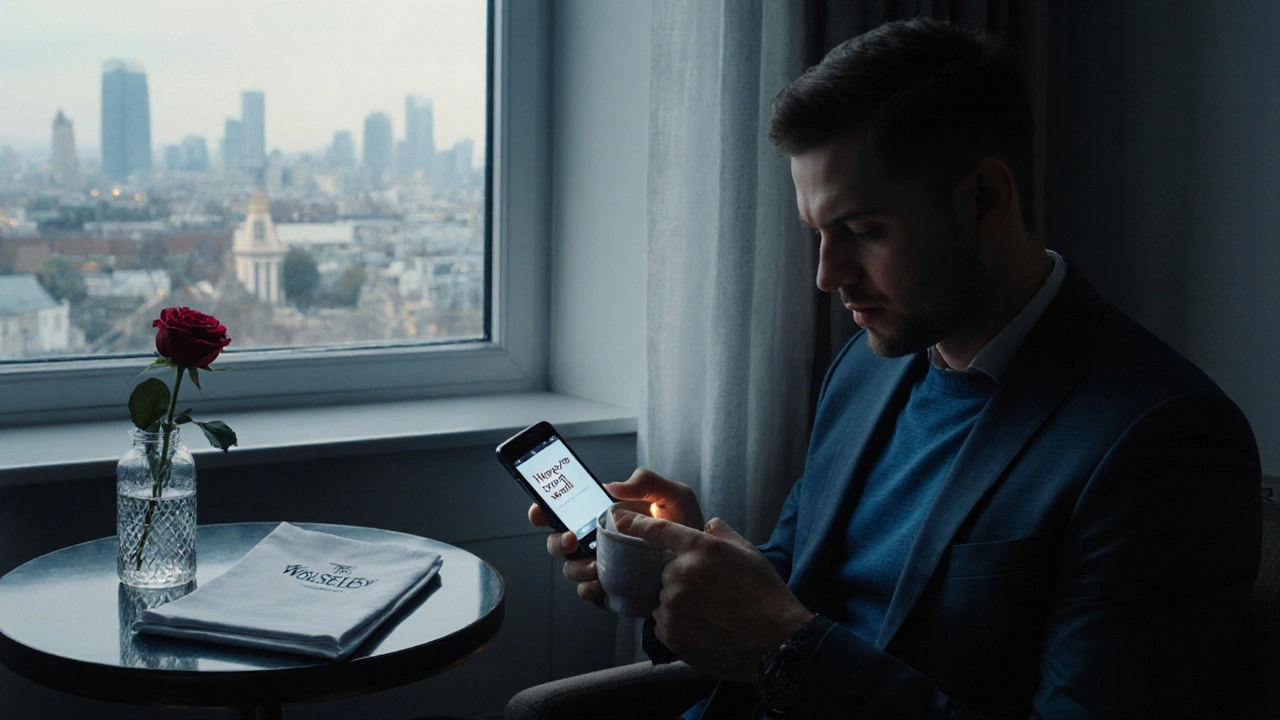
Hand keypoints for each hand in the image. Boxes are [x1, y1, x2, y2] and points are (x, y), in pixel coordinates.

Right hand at [528, 467, 703, 605]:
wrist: (703, 564)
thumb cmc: (685, 526)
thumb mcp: (674, 496)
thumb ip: (647, 482)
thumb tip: (613, 486)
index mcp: (603, 514)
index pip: (563, 510)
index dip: (543, 510)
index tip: (540, 511)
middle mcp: (596, 541)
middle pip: (558, 542)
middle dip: (557, 542)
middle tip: (572, 539)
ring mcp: (601, 566)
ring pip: (570, 570)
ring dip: (576, 568)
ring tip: (596, 566)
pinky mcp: (610, 590)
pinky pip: (589, 593)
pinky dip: (589, 589)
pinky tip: (602, 584)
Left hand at [612, 510, 813, 681]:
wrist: (776, 642)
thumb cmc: (766, 596)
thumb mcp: (748, 553)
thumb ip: (722, 534)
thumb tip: (708, 524)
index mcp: (700, 547)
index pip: (657, 530)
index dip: (635, 524)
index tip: (619, 521)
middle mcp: (682, 572)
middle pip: (664, 572)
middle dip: (679, 581)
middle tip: (708, 596)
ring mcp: (673, 603)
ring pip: (663, 600)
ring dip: (678, 606)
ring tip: (709, 615)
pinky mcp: (670, 632)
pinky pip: (662, 624)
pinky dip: (677, 628)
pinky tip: (703, 630)